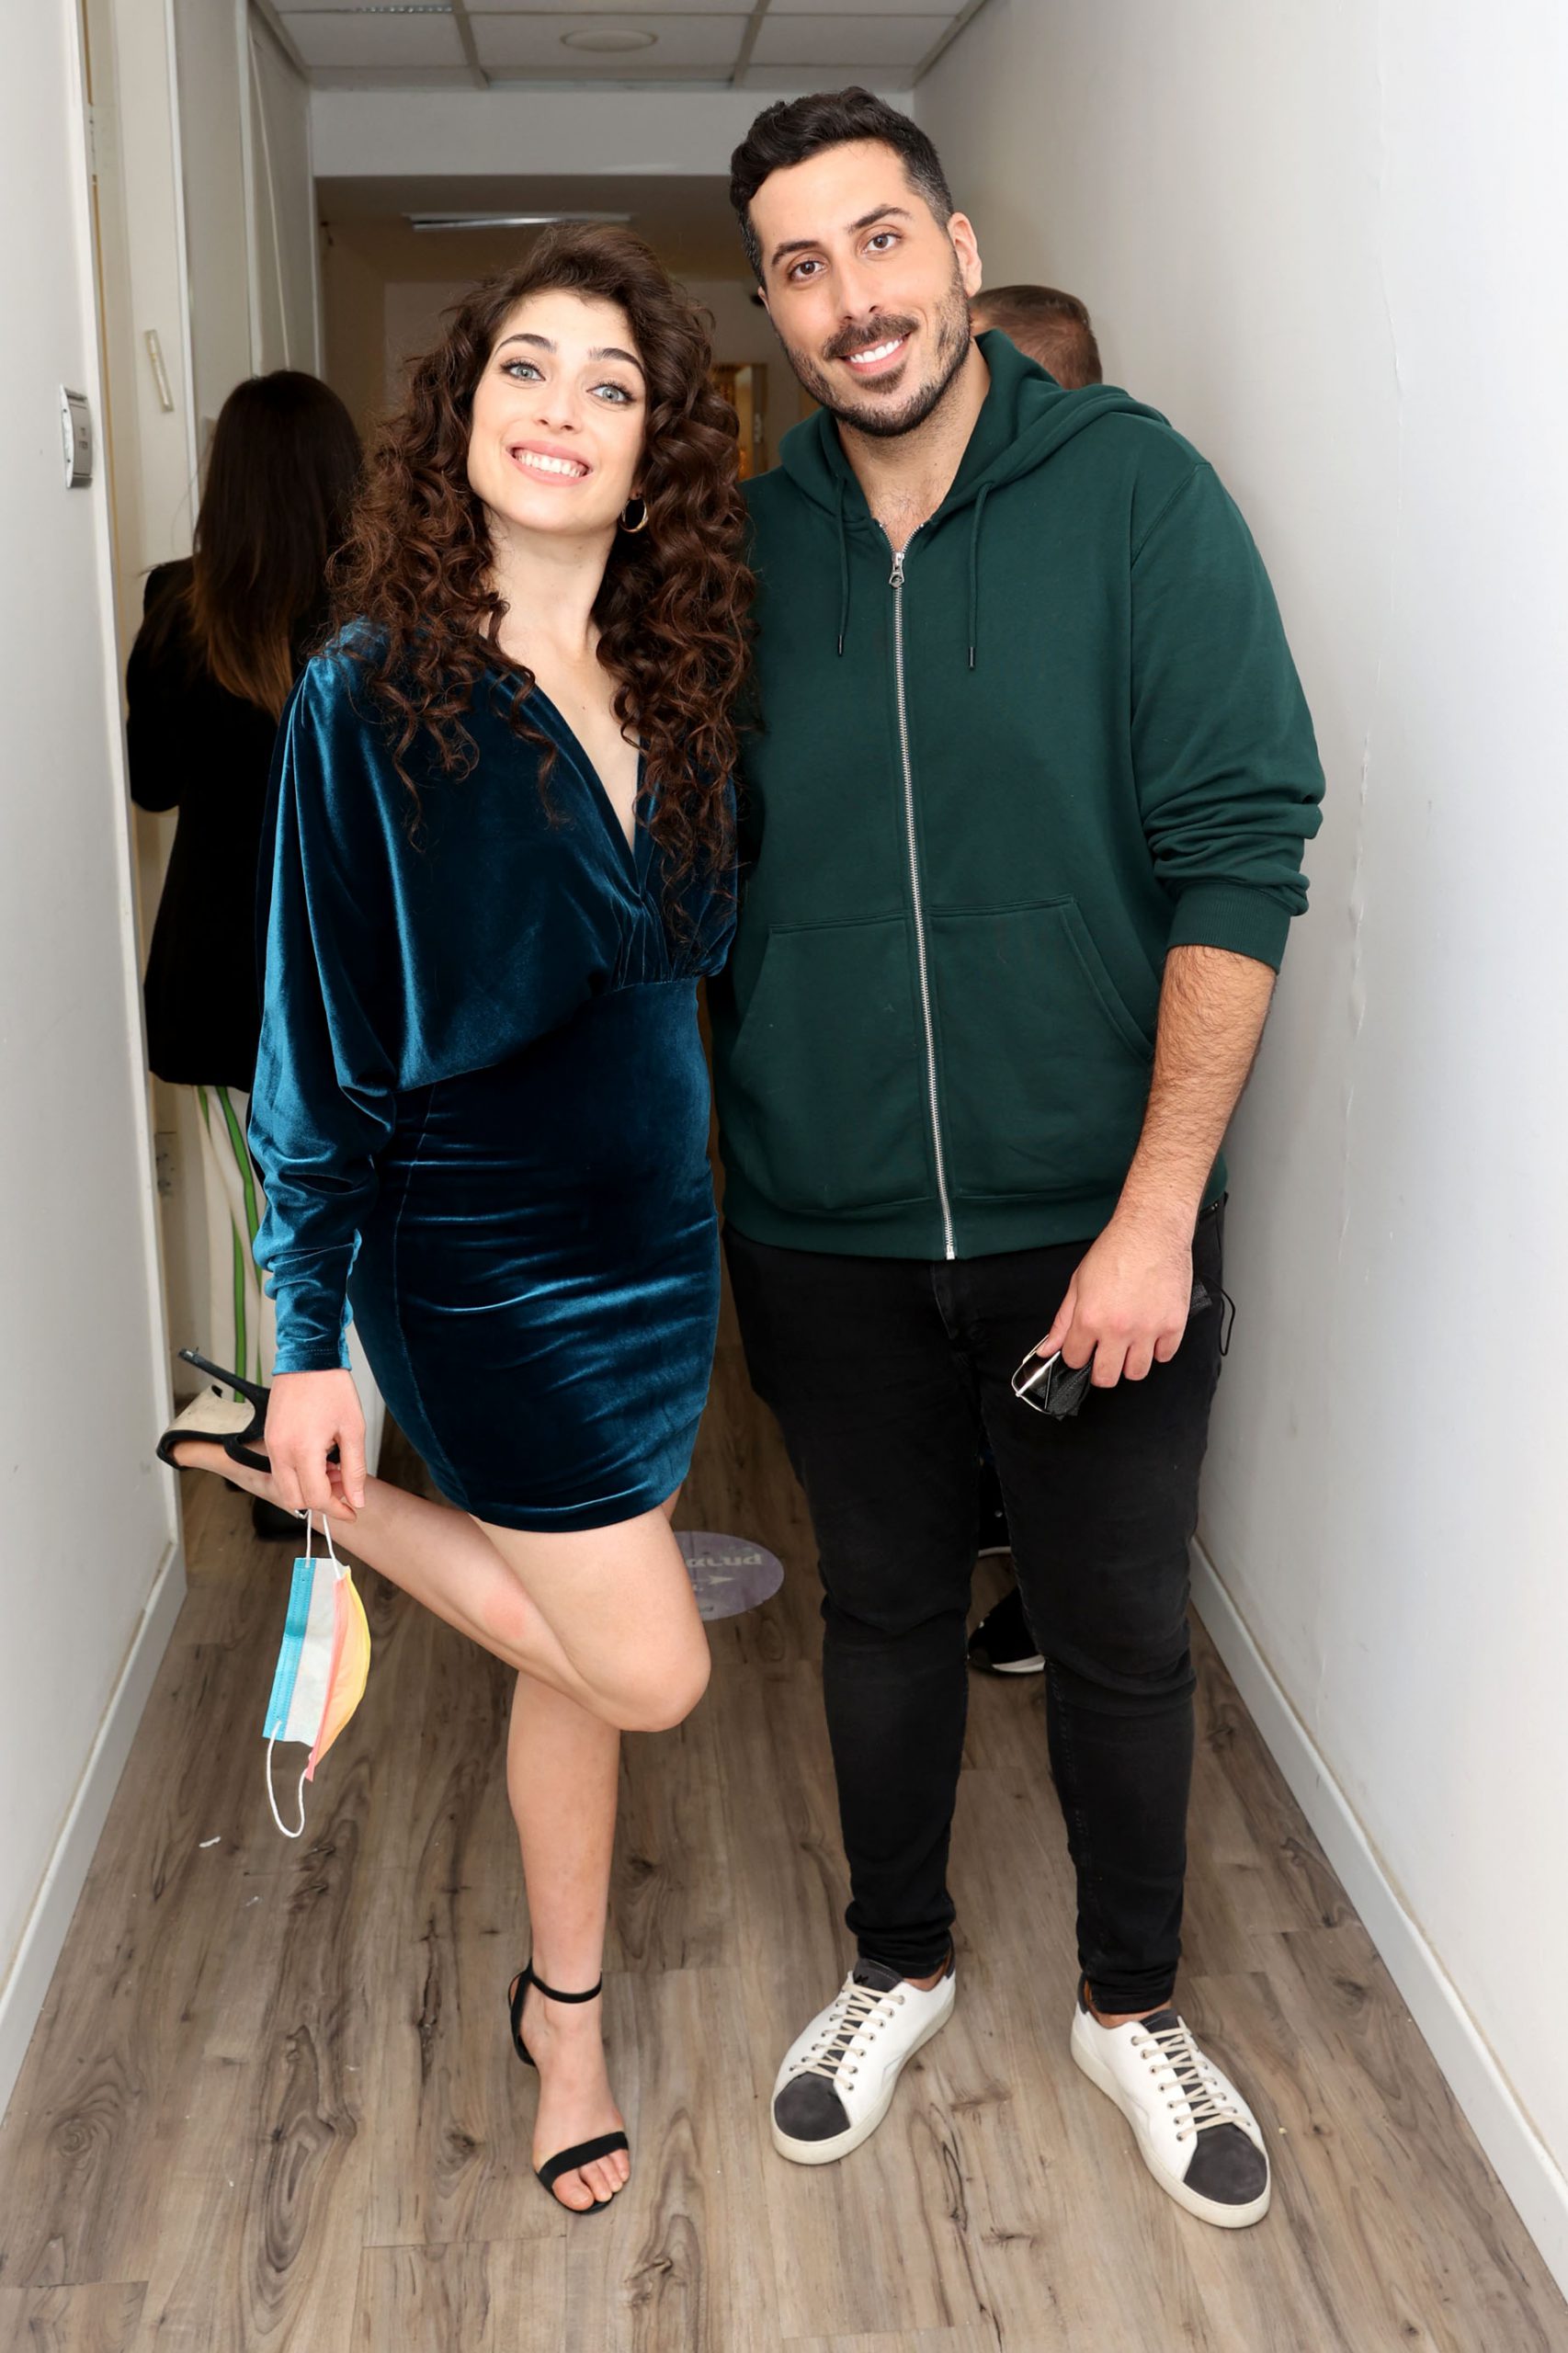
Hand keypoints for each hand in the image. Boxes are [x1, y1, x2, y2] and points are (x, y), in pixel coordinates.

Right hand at [265, 1368, 365, 1521]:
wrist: (308, 1357)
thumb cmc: (332, 1387)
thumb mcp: (353, 1429)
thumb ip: (355, 1469)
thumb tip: (357, 1499)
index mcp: (302, 1451)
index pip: (316, 1498)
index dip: (337, 1510)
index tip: (353, 1511)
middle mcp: (280, 1452)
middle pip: (295, 1500)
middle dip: (322, 1499)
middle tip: (345, 1483)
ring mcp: (271, 1445)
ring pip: (286, 1487)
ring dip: (310, 1486)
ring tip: (334, 1465)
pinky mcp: (269, 1437)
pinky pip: (281, 1469)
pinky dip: (300, 1473)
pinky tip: (320, 1456)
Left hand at [1036, 1207, 1194, 1387]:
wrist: (1151, 1230)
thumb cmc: (1116, 1250)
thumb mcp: (1078, 1283)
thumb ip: (1063, 1321)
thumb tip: (1048, 1348)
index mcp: (1090, 1318)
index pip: (1075, 1360)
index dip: (1077, 1355)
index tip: (1083, 1348)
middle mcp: (1118, 1328)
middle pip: (1106, 1377)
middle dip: (1102, 1369)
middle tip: (1106, 1353)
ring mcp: (1148, 1329)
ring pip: (1137, 1373)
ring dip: (1131, 1362)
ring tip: (1130, 1341)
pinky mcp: (1174, 1325)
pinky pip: (1165, 1356)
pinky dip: (1158, 1349)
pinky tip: (1150, 1331)